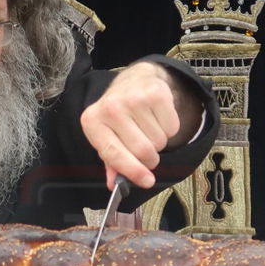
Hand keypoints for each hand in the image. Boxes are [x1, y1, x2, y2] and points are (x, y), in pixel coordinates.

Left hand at [80, 61, 199, 188]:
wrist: (135, 80)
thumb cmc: (118, 114)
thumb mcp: (107, 136)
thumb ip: (112, 162)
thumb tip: (116, 185)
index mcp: (93, 122)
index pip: (114, 155)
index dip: (133, 171)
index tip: (147, 181)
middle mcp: (111, 108)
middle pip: (142, 151)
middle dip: (149, 160)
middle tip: (148, 154)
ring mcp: (134, 99)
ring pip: (159, 141)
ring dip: (158, 143)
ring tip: (148, 129)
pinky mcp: (156, 94)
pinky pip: (172, 128)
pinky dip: (169, 129)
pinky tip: (157, 118)